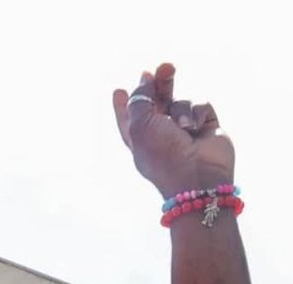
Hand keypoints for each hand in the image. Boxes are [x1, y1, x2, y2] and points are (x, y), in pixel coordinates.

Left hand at [113, 63, 234, 196]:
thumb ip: (139, 99)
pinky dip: (197, 113)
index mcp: (140, 140)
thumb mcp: (141, 125)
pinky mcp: (206, 126)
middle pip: (158, 101)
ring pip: (181, 101)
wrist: (198, 175)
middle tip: (165, 67)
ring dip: (181, 109)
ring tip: (183, 128)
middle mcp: (162, 134)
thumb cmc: (164, 154)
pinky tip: (196, 129)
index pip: (129, 119)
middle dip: (160, 82)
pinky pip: (201, 105)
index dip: (123, 105)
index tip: (118, 91)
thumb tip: (145, 78)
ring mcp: (185, 131)